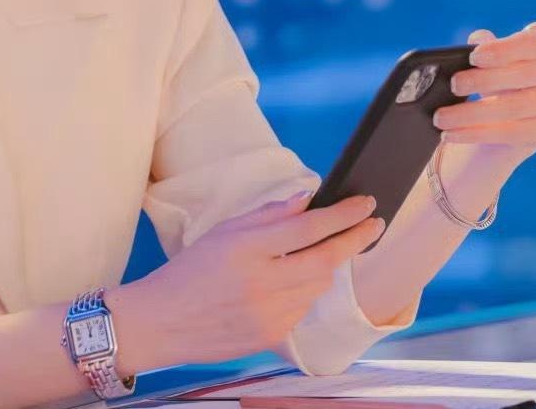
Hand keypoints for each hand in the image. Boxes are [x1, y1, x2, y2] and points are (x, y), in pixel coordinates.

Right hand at [120, 190, 384, 364]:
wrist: (162, 323)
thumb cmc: (190, 272)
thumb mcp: (224, 232)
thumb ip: (269, 215)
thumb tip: (307, 198)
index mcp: (246, 249)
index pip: (308, 227)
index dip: (343, 215)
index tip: (367, 204)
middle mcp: (261, 283)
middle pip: (325, 260)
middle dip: (354, 240)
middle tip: (373, 225)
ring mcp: (268, 314)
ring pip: (318, 286)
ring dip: (326, 267)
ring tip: (320, 253)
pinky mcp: (270, 337)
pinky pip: (303, 310)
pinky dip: (305, 292)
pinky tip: (289, 284)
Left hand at [433, 21, 535, 167]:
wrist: (512, 109)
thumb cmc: (498, 70)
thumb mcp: (491, 57)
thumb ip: (483, 50)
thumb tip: (465, 48)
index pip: (533, 42)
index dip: (504, 49)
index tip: (474, 56)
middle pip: (525, 75)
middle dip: (484, 80)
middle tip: (452, 85)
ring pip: (516, 108)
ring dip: (472, 114)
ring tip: (441, 118)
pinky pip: (513, 133)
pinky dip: (477, 133)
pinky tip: (452, 134)